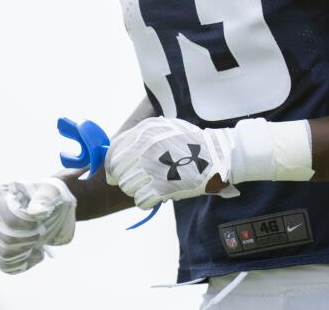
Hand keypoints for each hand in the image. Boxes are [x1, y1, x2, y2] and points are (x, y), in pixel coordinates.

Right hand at [0, 176, 76, 273]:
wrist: (52, 208)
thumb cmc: (52, 195)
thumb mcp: (52, 191)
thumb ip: (44, 198)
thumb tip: (38, 212)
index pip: (9, 218)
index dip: (29, 223)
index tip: (44, 217)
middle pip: (7, 239)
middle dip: (31, 238)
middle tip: (44, 231)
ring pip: (6, 254)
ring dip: (29, 249)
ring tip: (40, 239)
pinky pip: (7, 265)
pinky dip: (25, 262)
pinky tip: (36, 252)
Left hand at [105, 117, 238, 209]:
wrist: (217, 154)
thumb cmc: (190, 141)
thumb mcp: (164, 127)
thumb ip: (141, 136)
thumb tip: (117, 152)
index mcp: (144, 131)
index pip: (113, 152)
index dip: (112, 166)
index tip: (116, 172)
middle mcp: (145, 148)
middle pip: (118, 171)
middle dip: (125, 177)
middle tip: (138, 180)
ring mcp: (153, 168)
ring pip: (127, 186)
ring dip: (136, 189)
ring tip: (148, 187)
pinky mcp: (163, 187)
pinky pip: (140, 200)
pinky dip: (146, 201)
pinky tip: (155, 196)